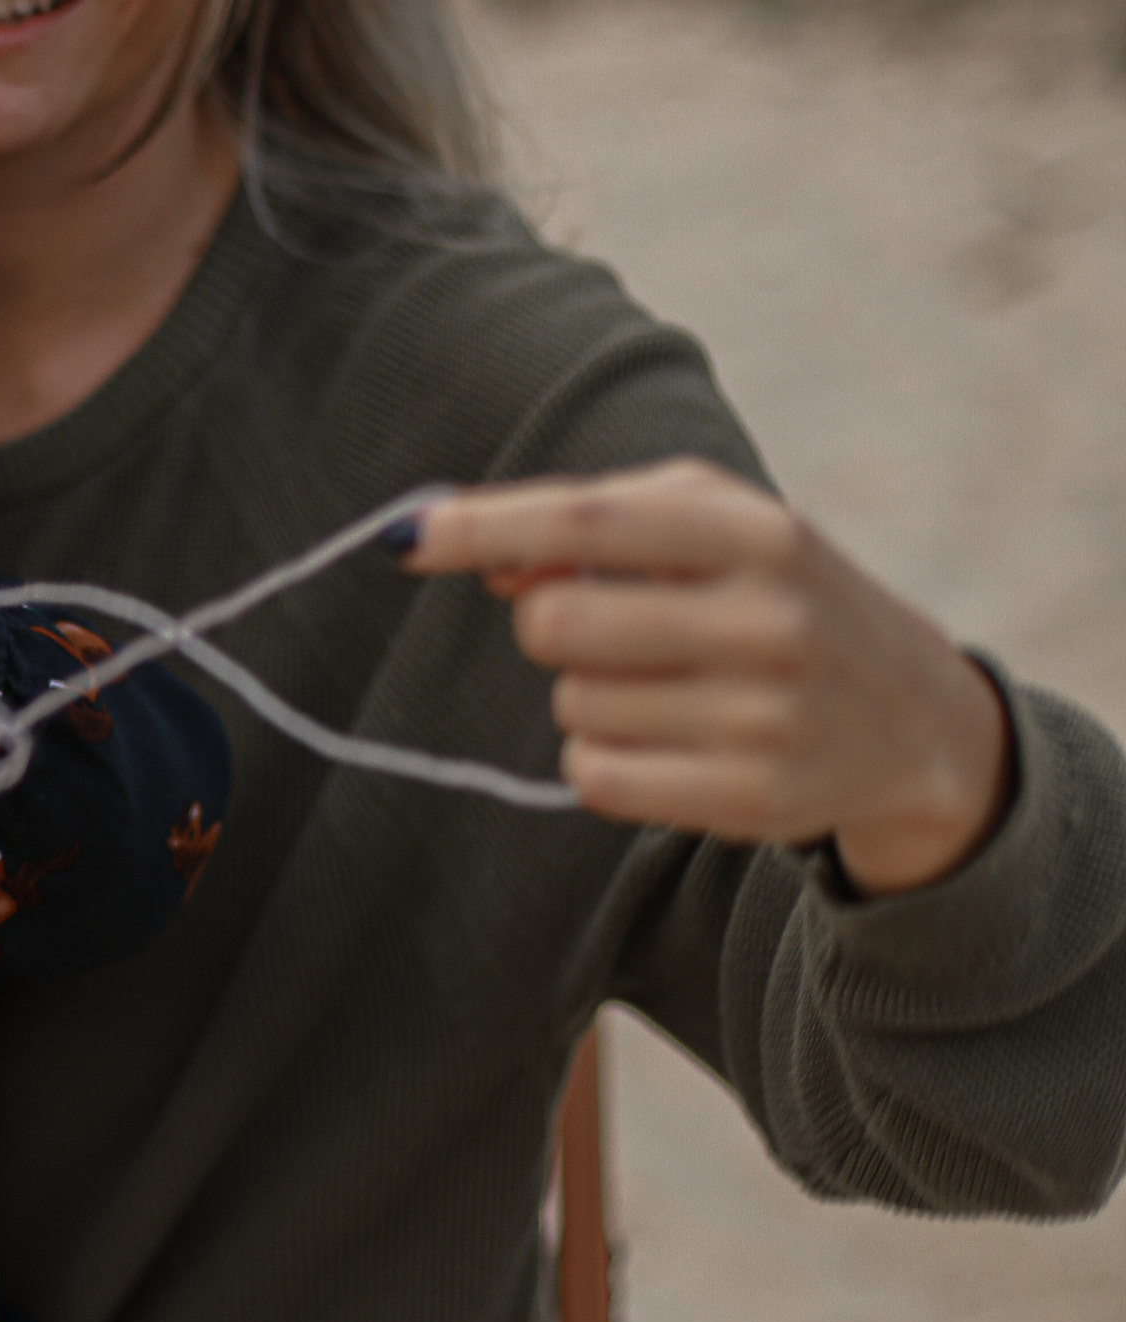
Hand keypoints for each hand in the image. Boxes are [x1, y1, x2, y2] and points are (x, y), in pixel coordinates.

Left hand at [405, 459, 1014, 894]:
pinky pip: (598, 778)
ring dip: (589, 697)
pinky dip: (603, 760)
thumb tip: (488, 559)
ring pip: (574, 707)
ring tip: (668, 687)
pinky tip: (665, 742)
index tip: (407, 536)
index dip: (484, 528)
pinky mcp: (754, 800)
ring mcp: (767, 717)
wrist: (914, 719)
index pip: (587, 522)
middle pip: (557, 626)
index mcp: (757, 533)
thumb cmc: (777, 597)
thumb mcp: (714, 531)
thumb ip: (598, 527)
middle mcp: (770, 620)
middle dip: (550, 625)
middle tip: (607, 628)